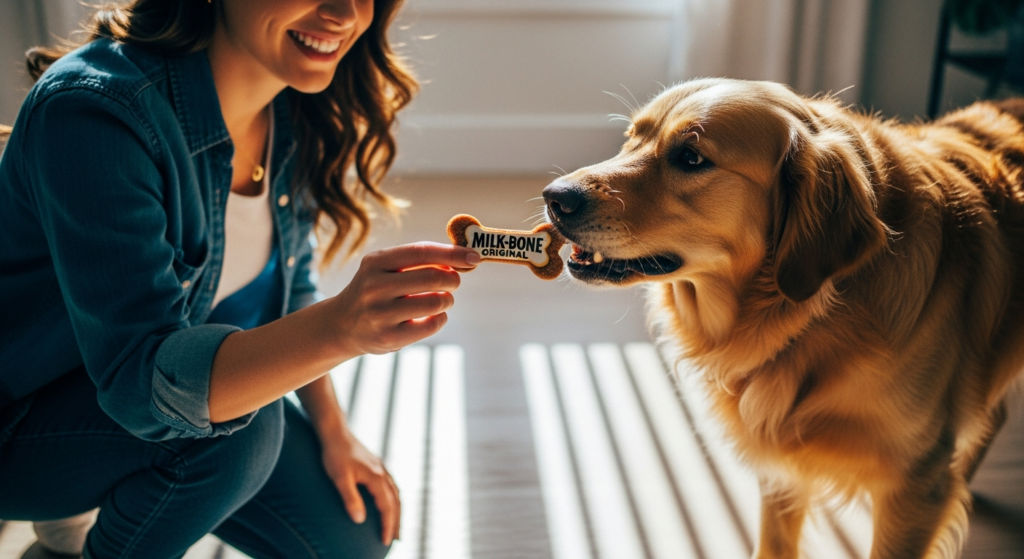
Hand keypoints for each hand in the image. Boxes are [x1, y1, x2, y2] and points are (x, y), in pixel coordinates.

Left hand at [321, 430, 401, 544]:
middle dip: (396, 522)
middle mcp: (383, 473)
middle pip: (396, 502)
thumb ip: (350, 499)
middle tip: (396, 539)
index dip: (387, 525)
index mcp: (377, 477)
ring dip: (397, 511)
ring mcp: (381, 468)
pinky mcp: (376, 465)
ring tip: (395, 526)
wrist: (334, 432)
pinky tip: (388, 502)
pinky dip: (393, 498)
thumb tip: (360, 520)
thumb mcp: (340, 479)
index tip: (385, 541)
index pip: (387, 507)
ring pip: (395, 493)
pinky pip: (391, 485)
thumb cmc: (334, 455)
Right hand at [329, 242, 478, 355]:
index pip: (422, 251)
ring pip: (436, 302)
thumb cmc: (377, 290)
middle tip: (454, 282)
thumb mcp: (386, 268)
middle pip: (433, 277)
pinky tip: (434, 316)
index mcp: (375, 262)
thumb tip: (465, 257)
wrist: (342, 325)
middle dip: (453, 278)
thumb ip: (420, 260)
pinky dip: (441, 318)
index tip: (474, 256)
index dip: (452, 253)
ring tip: (443, 299)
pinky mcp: (389, 338)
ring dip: (448, 299)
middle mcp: (374, 286)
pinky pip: (432, 324)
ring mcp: (380, 314)